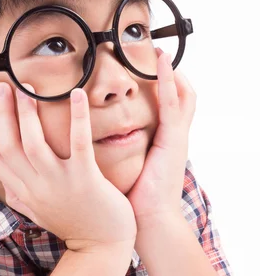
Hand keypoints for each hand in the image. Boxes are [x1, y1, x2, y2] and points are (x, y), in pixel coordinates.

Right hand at [0, 83, 136, 252]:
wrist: (102, 249)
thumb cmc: (72, 225)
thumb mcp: (38, 212)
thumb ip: (21, 197)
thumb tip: (6, 186)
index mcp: (24, 192)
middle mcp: (36, 187)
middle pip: (10, 146)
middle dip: (3, 113)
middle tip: (3, 85)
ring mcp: (59, 183)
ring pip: (34, 144)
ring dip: (27, 112)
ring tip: (27, 86)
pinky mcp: (85, 179)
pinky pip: (78, 143)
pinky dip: (77, 117)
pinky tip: (77, 94)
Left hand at [126, 49, 196, 228]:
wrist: (148, 221)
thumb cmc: (132, 198)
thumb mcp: (126, 167)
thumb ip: (117, 151)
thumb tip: (93, 142)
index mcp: (161, 142)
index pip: (167, 107)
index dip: (162, 87)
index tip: (148, 70)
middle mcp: (172, 137)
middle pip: (181, 98)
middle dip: (172, 75)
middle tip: (161, 54)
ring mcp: (176, 138)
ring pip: (183, 97)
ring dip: (173, 73)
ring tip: (164, 53)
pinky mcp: (174, 140)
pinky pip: (174, 105)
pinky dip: (171, 84)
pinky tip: (164, 67)